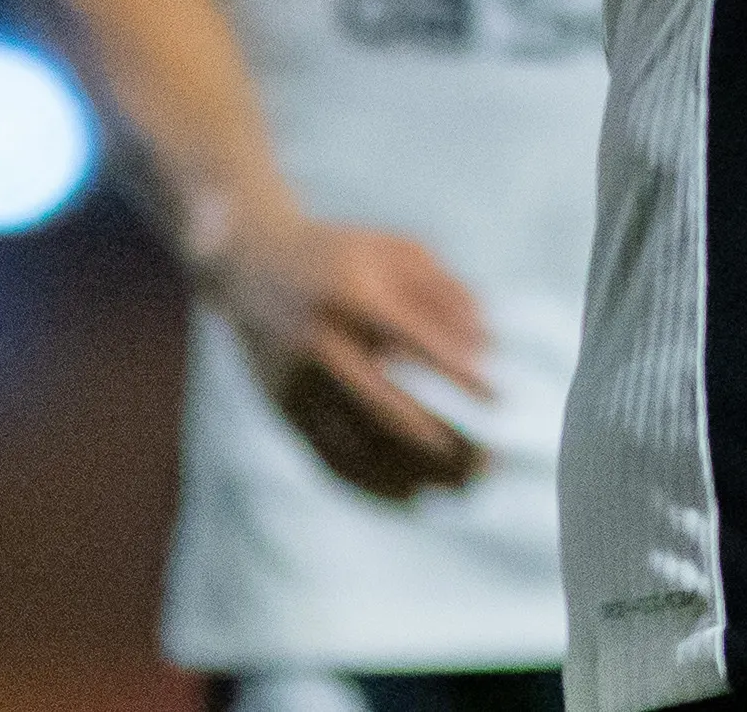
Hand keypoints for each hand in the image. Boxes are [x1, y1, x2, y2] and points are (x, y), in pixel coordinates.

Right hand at [205, 213, 495, 500]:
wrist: (249, 262)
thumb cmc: (340, 255)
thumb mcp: (393, 252)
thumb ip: (445, 292)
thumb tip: (489, 346)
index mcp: (350, 292)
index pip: (416, 343)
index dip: (458, 375)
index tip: (497, 399)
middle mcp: (319, 340)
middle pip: (385, 406)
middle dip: (440, 439)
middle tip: (487, 460)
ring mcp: (296, 380)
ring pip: (357, 443)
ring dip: (412, 471)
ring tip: (460, 485)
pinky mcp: (282, 409)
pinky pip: (328, 460)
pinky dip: (371, 485)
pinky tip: (412, 494)